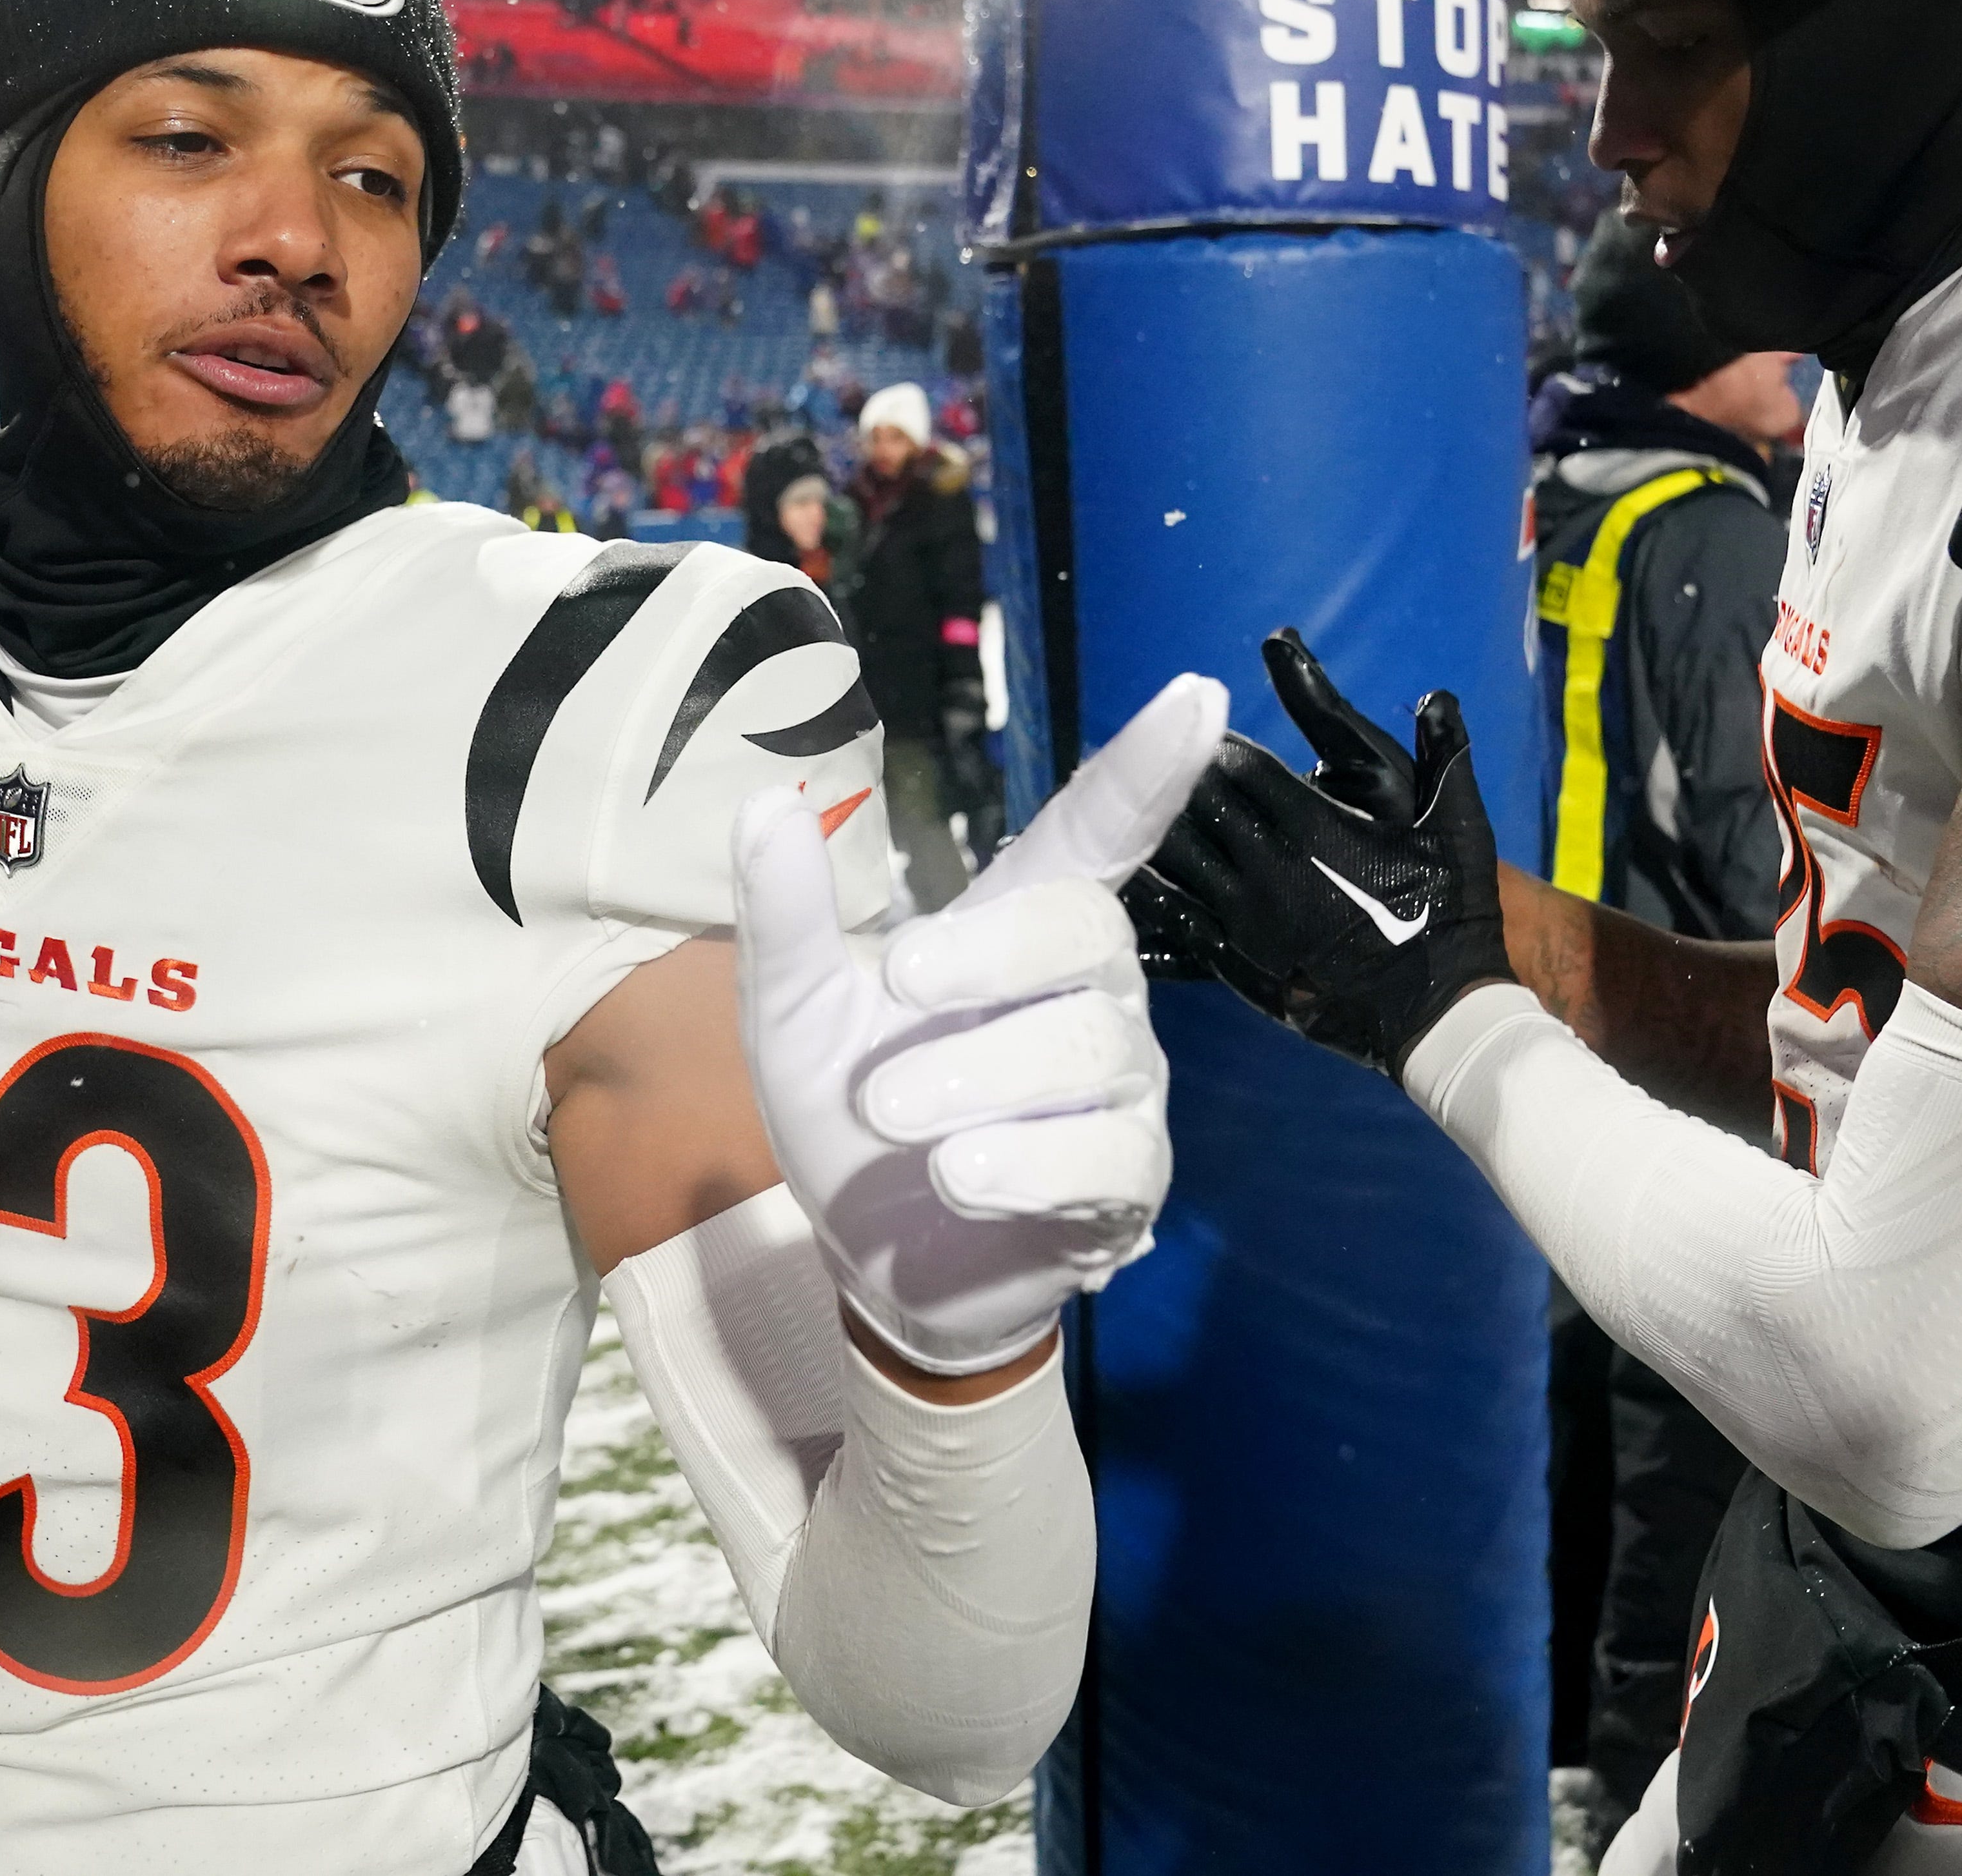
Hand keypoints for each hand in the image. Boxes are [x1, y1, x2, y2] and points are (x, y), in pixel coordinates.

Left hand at [734, 674, 1227, 1374]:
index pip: (1095, 835)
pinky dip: (1026, 1164)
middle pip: (1085, 932)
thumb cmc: (853, 1122)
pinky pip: (1111, 1155)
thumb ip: (785, 918)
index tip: (1195, 695)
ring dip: (980, 1079)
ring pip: (1091, 1051)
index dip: (1145, 769)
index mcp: (1013, 931)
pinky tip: (960, 1179)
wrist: (879, 1267)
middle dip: (989, 958)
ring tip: (898, 1120)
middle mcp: (1087, 994)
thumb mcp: (791, 1018)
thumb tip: (766, 801)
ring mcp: (1119, 1089)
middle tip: (897, 989)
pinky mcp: (1128, 1182)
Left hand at [1125, 628, 1509, 1078]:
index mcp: (1315, 830)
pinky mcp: (1233, 962)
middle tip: (1154, 757)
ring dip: (1150, 827)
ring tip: (1130, 804)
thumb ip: (1446, 755)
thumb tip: (1438, 695)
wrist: (1438, 1014)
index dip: (1219, 745)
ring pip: (1173, 859)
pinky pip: (1172, 919)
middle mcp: (1270, 872)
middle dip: (1178, 779)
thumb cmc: (1450, 913)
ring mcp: (1244, 921)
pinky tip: (1119, 871)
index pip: (1242, 769)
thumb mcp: (1460, 828)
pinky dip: (1144, 891)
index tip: (1207, 732)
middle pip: (1197, 807)